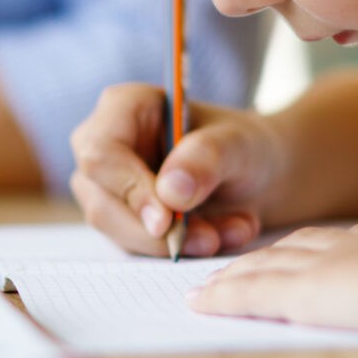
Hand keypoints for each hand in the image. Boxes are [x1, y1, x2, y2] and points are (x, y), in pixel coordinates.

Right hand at [68, 84, 281, 257]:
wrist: (256, 175)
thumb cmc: (242, 145)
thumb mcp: (238, 144)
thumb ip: (206, 159)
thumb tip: (170, 193)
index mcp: (122, 108)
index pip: (101, 154)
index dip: (129, 190)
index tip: (167, 221)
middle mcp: (102, 146)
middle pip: (102, 202)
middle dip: (158, 231)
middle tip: (211, 239)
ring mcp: (107, 186)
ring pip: (119, 232)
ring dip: (176, 243)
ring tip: (231, 231)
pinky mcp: (121, 219)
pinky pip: (139, 248)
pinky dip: (182, 249)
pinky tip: (223, 234)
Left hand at [190, 214, 357, 337]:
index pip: (341, 243)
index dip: (311, 250)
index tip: (294, 256)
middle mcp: (355, 246)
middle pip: (294, 248)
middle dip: (262, 258)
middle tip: (233, 267)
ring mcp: (328, 267)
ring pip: (265, 267)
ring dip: (234, 275)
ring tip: (209, 285)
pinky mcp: (308, 293)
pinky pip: (252, 293)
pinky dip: (224, 296)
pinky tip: (200, 301)